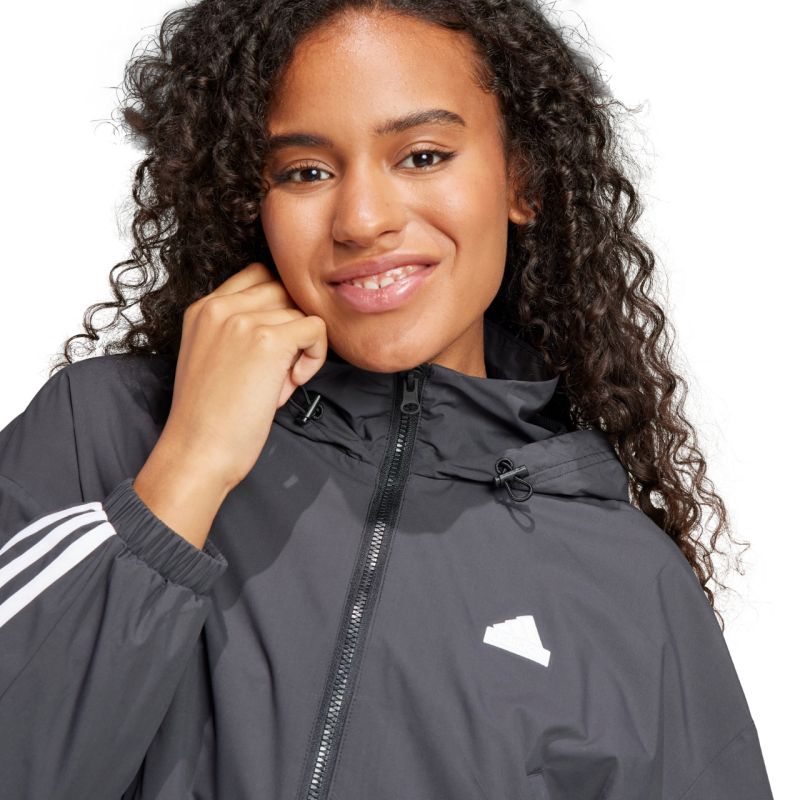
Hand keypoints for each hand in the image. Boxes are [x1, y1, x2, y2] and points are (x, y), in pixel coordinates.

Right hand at [160, 261, 327, 490]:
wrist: (198, 451)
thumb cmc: (209, 417)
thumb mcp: (212, 356)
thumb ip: (239, 329)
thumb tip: (290, 319)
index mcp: (203, 308)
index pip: (259, 275)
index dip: (278, 306)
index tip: (274, 344)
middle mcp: (220, 307)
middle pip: (284, 290)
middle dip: (291, 324)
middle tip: (280, 365)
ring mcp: (244, 321)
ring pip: (302, 311)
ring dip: (302, 347)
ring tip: (281, 381)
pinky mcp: (269, 341)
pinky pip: (316, 328)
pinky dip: (315, 357)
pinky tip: (293, 382)